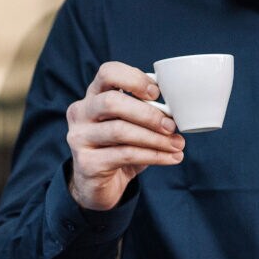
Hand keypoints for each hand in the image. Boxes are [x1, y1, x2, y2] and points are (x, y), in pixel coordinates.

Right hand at [65, 62, 183, 211]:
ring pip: (120, 131)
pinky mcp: (87, 163)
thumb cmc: (118, 148)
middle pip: (111, 102)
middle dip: (147, 113)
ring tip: (178, 144)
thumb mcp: (130, 125)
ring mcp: (80, 138)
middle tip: (172, 125)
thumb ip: (144, 111)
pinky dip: (154, 156)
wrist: (98, 185)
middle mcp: (80, 113)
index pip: (107, 73)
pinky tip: (171, 158)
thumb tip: (176, 110)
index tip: (157, 93)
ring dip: (155, 138)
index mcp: (92, 96)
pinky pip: (125, 155)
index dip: (134, 79)